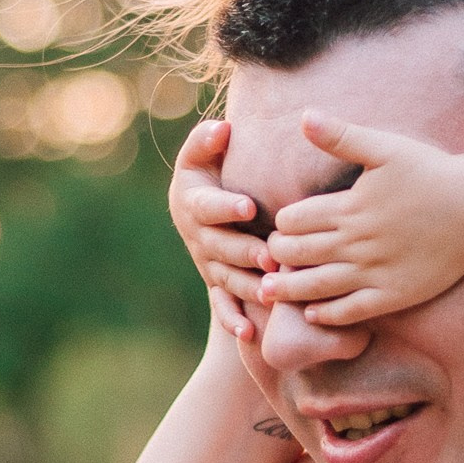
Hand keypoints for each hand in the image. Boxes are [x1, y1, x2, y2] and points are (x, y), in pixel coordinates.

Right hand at [170, 119, 266, 338]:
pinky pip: (222, 305)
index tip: (249, 206)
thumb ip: (207, 139)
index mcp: (193, 203)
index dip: (226, 207)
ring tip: (269, 291)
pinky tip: (248, 333)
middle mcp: (198, 236)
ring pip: (226, 277)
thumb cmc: (209, 171)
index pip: (208, 206)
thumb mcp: (201, 152)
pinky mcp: (217, 284)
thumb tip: (223, 129)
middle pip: (220, 247)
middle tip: (270, 257)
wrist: (202, 208)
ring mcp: (207, 263)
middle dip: (245, 252)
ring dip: (246, 286)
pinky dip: (231, 319)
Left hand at [260, 115, 463, 324]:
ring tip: (268, 291)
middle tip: (269, 257)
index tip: (281, 227)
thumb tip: (304, 116)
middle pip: (299, 255)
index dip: (282, 225)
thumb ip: (342, 136)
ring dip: (288, 290)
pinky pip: (352, 311)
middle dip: (278, 256)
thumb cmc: (432, 173)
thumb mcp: (385, 148)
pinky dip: (328, 314)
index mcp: (349, 207)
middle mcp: (357, 243)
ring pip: (318, 286)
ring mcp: (375, 272)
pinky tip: (314, 314)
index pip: (295, 222)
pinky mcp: (394, 294)